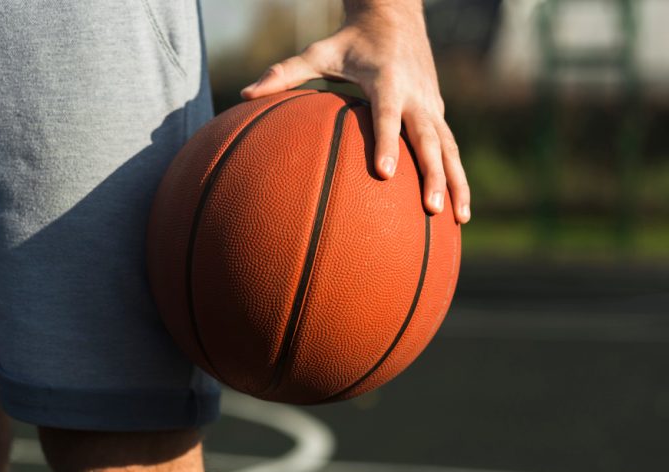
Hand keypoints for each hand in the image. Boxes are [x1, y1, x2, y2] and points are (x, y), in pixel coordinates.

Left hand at [241, 0, 470, 223]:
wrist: (397, 14)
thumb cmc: (352, 38)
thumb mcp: (319, 51)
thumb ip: (285, 73)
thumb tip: (244, 95)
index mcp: (387, 79)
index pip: (387, 115)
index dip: (387, 141)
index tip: (384, 173)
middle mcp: (415, 94)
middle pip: (429, 139)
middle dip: (434, 174)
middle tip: (432, 208)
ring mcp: (431, 104)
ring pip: (450, 147)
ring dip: (457, 182)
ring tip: (460, 219)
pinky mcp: (438, 112)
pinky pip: (451, 147)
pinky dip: (458, 175)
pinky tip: (457, 208)